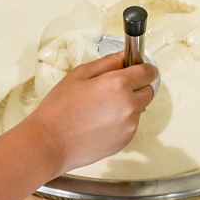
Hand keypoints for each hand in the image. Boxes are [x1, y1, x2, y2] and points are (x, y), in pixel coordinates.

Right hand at [21, 52, 157, 174]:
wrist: (50, 143)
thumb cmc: (59, 109)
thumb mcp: (79, 74)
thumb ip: (107, 62)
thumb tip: (124, 56)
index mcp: (118, 84)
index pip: (148, 72)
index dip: (143, 68)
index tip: (137, 68)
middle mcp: (129, 105)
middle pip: (148, 91)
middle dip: (137, 86)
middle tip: (114, 88)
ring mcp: (129, 125)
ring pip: (139, 109)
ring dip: (128, 105)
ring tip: (100, 108)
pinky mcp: (125, 141)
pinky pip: (130, 125)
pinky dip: (121, 121)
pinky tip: (99, 122)